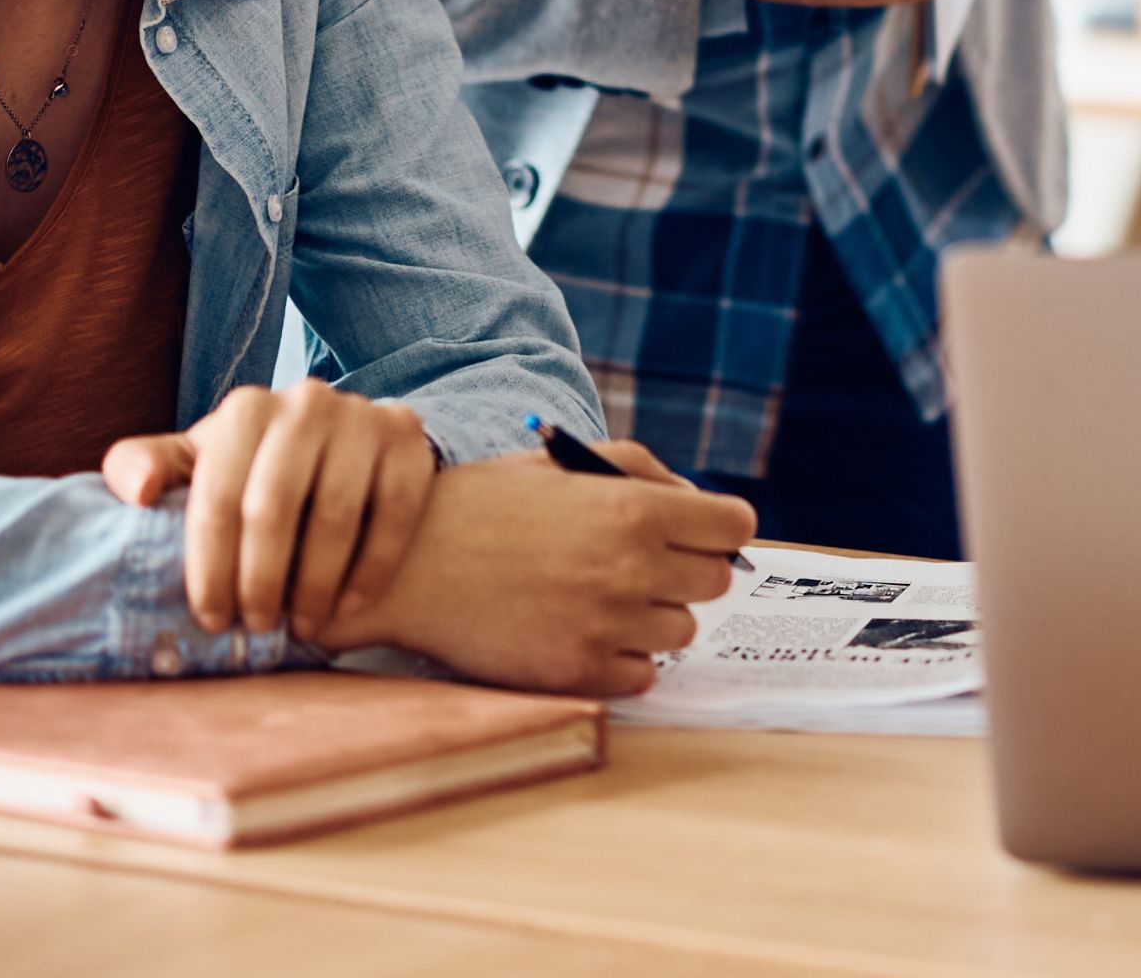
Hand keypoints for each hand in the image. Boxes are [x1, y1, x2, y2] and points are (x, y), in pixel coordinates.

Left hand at [98, 382, 439, 647]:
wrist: (339, 446)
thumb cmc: (250, 470)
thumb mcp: (195, 464)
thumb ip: (142, 467)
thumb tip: (137, 492)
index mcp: (244, 410)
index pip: (217, 498)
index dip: (210, 568)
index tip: (213, 618)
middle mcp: (305, 401)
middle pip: (273, 508)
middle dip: (260, 580)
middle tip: (257, 625)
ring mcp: (361, 416)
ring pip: (335, 516)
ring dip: (315, 585)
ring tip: (302, 625)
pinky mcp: (408, 438)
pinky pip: (393, 515)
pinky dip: (370, 570)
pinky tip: (349, 605)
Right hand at [369, 448, 759, 696]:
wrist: (405, 565)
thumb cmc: (485, 505)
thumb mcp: (565, 462)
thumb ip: (645, 474)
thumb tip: (702, 511)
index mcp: (632, 507)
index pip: (734, 526)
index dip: (717, 529)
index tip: (697, 535)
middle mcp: (628, 567)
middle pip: (714, 583)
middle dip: (684, 572)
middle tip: (636, 565)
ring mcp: (605, 625)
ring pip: (681, 633)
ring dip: (652, 618)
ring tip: (597, 598)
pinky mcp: (577, 672)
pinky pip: (641, 677)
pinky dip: (621, 660)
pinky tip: (579, 631)